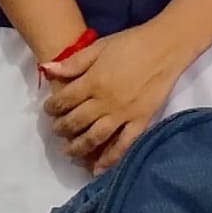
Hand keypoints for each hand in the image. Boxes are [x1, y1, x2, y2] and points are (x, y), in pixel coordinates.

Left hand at [42, 21, 186, 175]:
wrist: (164, 47)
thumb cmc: (130, 43)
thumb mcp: (98, 47)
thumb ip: (73, 62)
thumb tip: (47, 70)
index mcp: (93, 81)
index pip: (65, 100)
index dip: (52, 107)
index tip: (48, 110)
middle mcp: (105, 102)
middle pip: (76, 122)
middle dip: (62, 128)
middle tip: (56, 130)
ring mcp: (123, 114)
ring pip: (95, 137)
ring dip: (78, 147)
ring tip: (68, 152)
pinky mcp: (141, 121)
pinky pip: (123, 145)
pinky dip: (110, 159)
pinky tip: (98, 169)